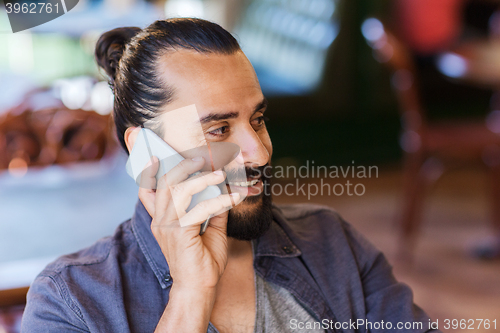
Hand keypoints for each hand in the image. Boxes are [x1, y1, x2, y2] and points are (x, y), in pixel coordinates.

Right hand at [139, 156, 238, 291]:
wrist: (199, 289)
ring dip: (202, 179)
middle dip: (182, 166)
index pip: (148, 192)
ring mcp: (167, 227)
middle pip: (164, 183)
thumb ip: (214, 208)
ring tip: (220, 174)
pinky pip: (199, 208)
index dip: (149, 173)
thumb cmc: (203, 261)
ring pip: (179, 190)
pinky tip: (233, 199)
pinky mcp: (178, 233)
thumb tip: (224, 189)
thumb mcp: (211, 229)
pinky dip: (218, 200)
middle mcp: (160, 221)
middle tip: (200, 159)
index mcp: (162, 220)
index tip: (155, 156)